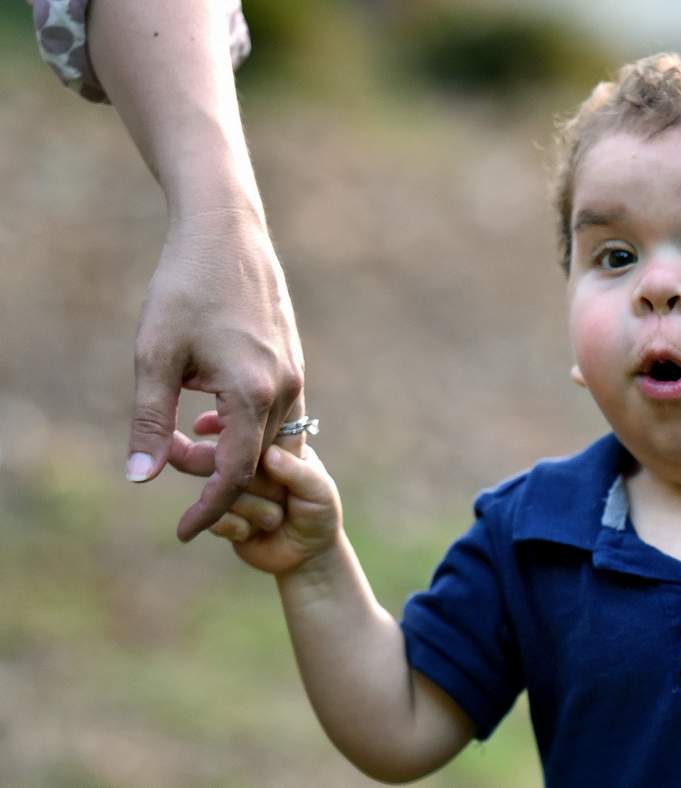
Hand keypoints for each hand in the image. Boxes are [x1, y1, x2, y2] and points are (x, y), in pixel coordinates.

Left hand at [126, 209, 305, 541]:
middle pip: (255, 462)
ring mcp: (295, 374)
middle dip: (213, 475)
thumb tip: (140, 477)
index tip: (183, 532)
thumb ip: (149, 420)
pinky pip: (277, 414)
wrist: (227, 232)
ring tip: (185, 433)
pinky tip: (208, 409)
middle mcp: (285, 389)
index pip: (235, 475)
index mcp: (253, 394)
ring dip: (230, 450)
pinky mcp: (293, 361)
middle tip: (167, 453)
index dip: (208, 509)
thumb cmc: (185, 288)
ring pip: (269, 439)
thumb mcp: (154, 356)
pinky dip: (246, 427)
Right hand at [184, 410, 342, 575]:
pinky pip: (215, 518)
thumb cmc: (319, 515)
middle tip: (266, 491)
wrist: (307, 555)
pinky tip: (252, 532)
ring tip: (277, 519)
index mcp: (277, 449)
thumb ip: (297, 472)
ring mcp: (234, 490)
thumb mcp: (319, 492)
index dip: (233, 421)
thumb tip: (268, 454)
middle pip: (225, 458)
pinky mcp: (221, 516)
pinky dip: (237, 528)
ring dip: (254, 510)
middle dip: (239, 475)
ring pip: (223, 492)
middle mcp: (251, 465)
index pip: (253, 428)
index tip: (207, 423)